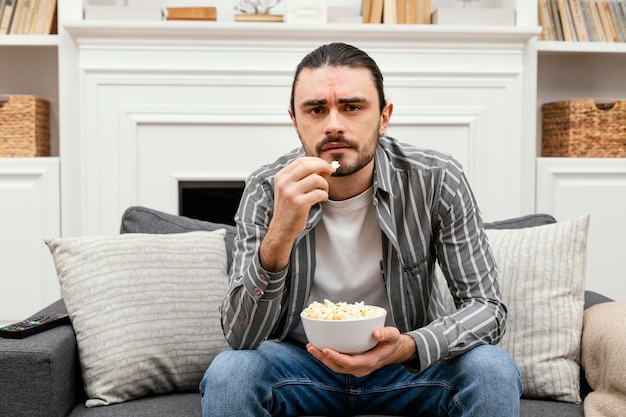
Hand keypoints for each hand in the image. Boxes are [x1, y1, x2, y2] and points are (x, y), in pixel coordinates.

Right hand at [260, 157, 333, 271]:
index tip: (325, 166)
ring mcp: (290, 193)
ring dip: (325, 184)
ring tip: (324, 190)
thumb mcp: (291, 188)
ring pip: (315, 179)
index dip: (316, 161)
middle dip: (323, 167)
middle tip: (330, 172)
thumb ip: (304, 176)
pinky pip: (319, 193)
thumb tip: (326, 167)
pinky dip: (324, 195)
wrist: (282, 228)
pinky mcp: (299, 204)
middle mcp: (284, 182)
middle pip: (308, 166)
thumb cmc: (289, 207)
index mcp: (281, 176)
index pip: (301, 161)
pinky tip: (322, 198)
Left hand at [305, 327, 416, 376]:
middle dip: (323, 358)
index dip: (337, 357)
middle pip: (338, 366)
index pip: (350, 362)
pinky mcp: (351, 364)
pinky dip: (326, 356)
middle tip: (311, 347)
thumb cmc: (391, 342)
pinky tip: (318, 347)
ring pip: (335, 366)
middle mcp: (360, 368)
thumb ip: (386, 334)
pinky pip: (336, 363)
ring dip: (321, 358)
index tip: (325, 350)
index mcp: (369, 362)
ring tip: (310, 347)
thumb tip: (377, 333)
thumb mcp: (393, 335)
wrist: (393, 351)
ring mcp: (354, 367)